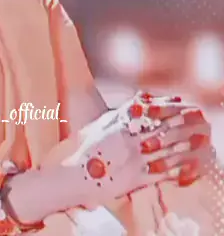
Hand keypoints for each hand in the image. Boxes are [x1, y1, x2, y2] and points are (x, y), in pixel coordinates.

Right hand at [63, 92, 214, 207]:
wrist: (81, 176)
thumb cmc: (89, 149)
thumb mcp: (101, 125)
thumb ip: (120, 112)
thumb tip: (137, 99)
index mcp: (121, 129)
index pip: (148, 115)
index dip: (165, 108)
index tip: (178, 102)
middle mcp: (131, 143)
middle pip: (160, 131)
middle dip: (179, 123)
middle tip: (193, 116)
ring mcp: (136, 161)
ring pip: (165, 151)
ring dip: (183, 145)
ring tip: (196, 139)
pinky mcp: (139, 179)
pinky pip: (162, 173)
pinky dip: (177, 169)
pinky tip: (187, 165)